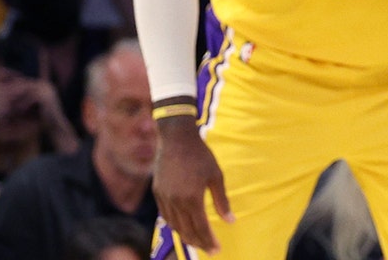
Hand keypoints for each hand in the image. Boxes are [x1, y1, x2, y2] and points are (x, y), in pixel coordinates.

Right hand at [153, 117, 233, 254]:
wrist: (176, 139)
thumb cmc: (200, 155)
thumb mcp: (216, 176)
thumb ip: (222, 201)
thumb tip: (230, 221)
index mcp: (192, 198)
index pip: (201, 227)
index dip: (209, 240)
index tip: (217, 249)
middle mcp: (175, 202)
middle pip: (187, 230)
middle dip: (199, 242)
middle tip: (209, 250)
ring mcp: (164, 198)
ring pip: (175, 225)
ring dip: (186, 236)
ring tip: (198, 241)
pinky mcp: (157, 193)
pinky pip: (166, 216)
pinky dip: (175, 225)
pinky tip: (183, 227)